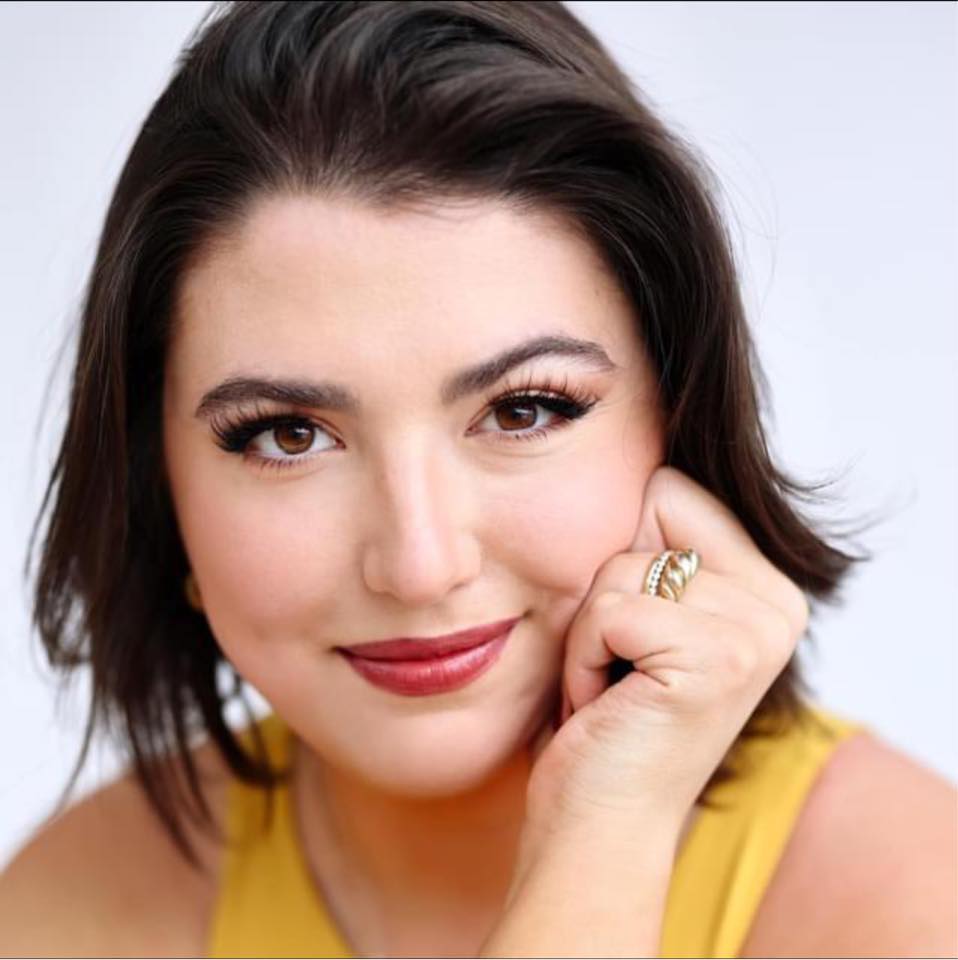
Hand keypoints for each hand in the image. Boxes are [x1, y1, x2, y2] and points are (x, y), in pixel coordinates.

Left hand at [519, 465, 808, 860]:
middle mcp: (778, 604)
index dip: (622, 554)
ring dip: (589, 632)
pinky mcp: (714, 659)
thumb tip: (635, 452)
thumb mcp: (645, 610)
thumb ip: (659, 542)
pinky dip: (584, 659)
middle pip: (641, 513)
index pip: (667, 486)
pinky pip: (606, 611)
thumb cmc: (607, 710)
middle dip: (605, 591)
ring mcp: (755, 631)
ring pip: (616, 566)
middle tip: (621, 662)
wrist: (599, 819)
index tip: (632, 629)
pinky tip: (606, 705)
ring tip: (614, 686)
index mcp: (766, 583)